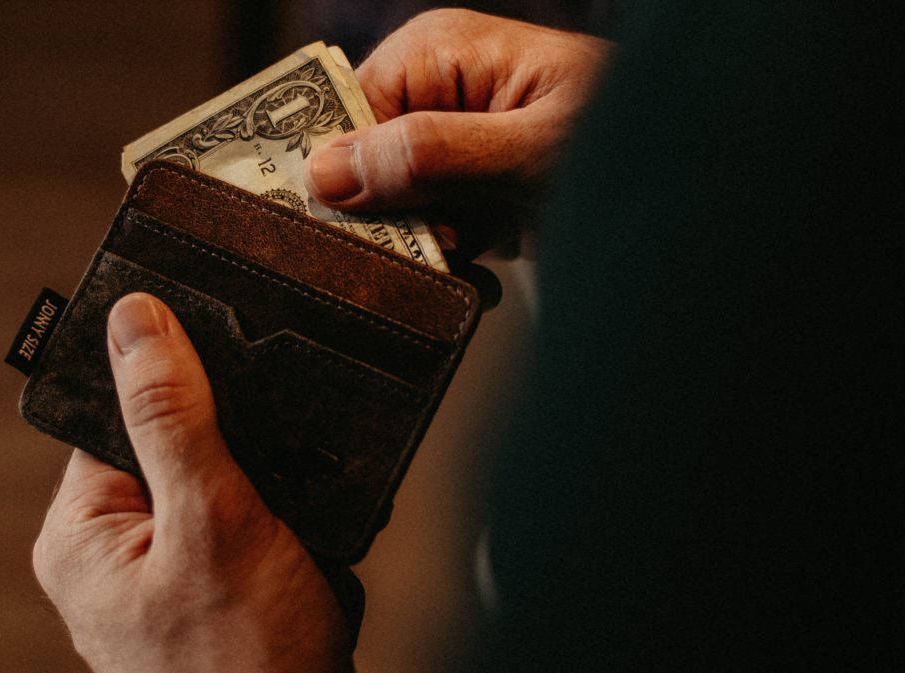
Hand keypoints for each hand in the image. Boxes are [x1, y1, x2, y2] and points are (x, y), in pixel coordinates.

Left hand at [33, 293, 357, 672]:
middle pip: (187, 445)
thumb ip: (173, 417)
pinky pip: (258, 525)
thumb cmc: (245, 670)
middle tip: (278, 499)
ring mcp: (171, 573)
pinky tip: (308, 562)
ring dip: (282, 500)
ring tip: (298, 547)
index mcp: (85, 531)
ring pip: (235, 484)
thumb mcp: (213, 521)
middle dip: (251, 461)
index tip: (237, 382)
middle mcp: (119, 550)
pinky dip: (294, 533)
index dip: (183, 387)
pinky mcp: (218, 588)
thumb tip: (136, 320)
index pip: (122, 412)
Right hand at [305, 9, 612, 256]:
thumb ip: (429, 155)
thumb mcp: (528, 151)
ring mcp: (455, 144)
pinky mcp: (473, 188)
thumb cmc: (636, 141)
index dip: (349, 173)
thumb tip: (326, 170)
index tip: (380, 225)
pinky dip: (455, 258)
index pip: (345, 112)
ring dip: (428, 247)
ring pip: (392, 207)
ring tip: (478, 256)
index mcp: (439, 52)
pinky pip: (429, 227)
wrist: (698, 183)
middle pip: (364, 164)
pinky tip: (486, 268)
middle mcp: (438, 92)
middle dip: (394, 218)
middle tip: (447, 245)